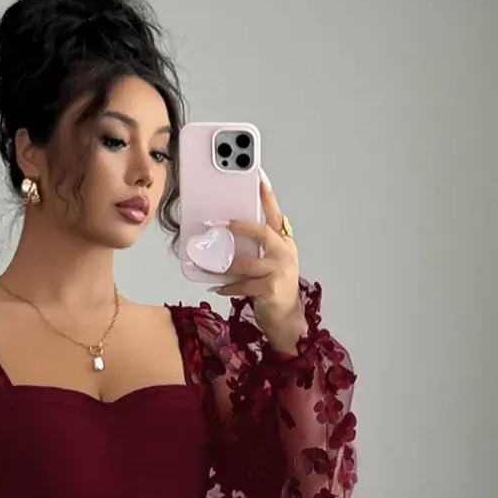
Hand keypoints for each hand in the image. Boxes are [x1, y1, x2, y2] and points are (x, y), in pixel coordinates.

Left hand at [212, 169, 302, 343]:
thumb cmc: (275, 291)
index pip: (275, 215)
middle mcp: (284, 254)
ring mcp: (279, 272)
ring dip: (225, 264)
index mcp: (284, 244)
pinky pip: (242, 284)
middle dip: (241, 227)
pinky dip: (228, 286)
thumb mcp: (271, 264)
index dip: (267, 197)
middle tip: (223, 224)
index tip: (258, 177)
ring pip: (246, 262)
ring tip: (210, 264)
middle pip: (262, 233)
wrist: (286, 320)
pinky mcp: (269, 289)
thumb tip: (232, 235)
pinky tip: (218, 287)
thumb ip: (259, 248)